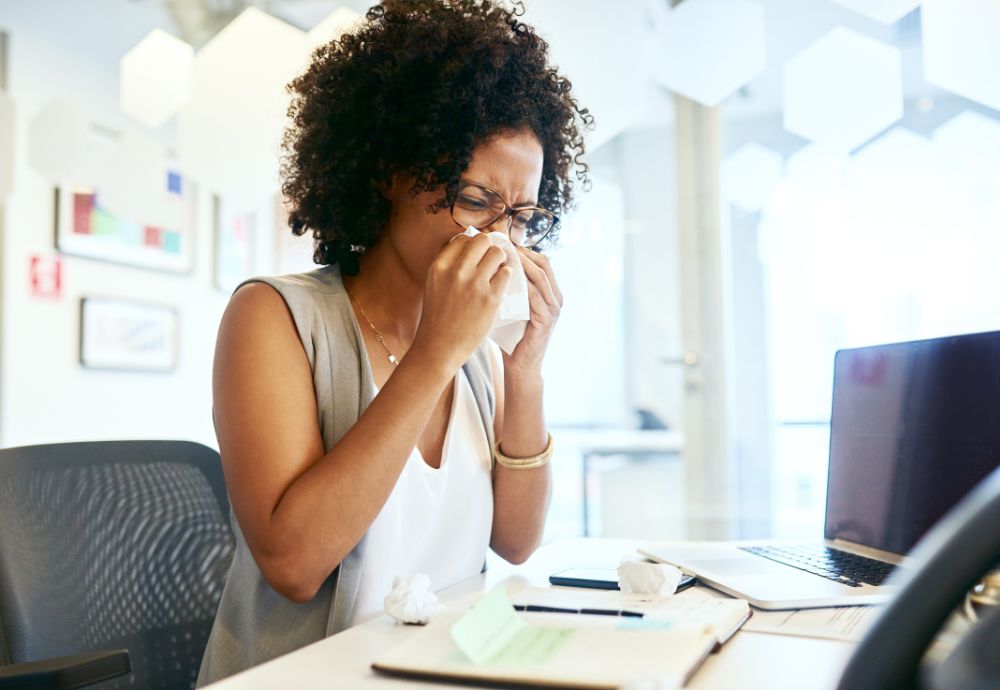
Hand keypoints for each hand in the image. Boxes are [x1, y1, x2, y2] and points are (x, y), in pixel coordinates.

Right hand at [411, 233, 512, 370]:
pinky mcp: (490, 298)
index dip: (473, 244)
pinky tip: (502, 284)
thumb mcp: (434, 284)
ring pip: (498, 254)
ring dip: (501, 260)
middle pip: (482, 240)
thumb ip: (449, 265)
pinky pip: (507, 274)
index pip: (463, 238)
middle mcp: (456, 271)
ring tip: (499, 270)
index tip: (478, 253)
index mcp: (439, 266)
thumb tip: (469, 244)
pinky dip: (506, 276)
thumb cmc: (438, 317)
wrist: (439, 348)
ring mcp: (475, 284)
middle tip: (492, 258)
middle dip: (490, 246)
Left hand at [504, 246, 562, 376]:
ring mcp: (554, 309)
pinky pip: (536, 297)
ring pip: (540, 277)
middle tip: (502, 244)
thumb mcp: (512, 306)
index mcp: (550, 292)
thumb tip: (488, 264)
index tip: (503, 242)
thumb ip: (508, 287)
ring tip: (502, 257)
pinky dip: (523, 285)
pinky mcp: (546, 321)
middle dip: (522, 252)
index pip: (541, 261)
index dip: (524, 249)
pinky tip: (506, 279)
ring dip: (521, 264)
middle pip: (543, 264)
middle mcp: (556, 298)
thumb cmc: (512, 336)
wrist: (520, 366)